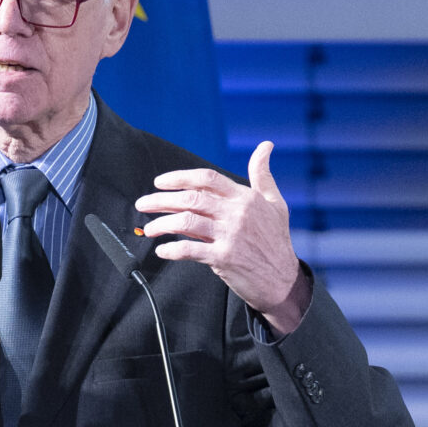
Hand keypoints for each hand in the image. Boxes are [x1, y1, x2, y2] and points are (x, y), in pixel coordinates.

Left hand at [136, 140, 311, 332]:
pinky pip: (190, 250)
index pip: (207, 178)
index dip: (179, 177)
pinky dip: (172, 250)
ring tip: (149, 228)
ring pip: (186, 222)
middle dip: (161, 200)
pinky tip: (162, 250)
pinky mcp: (224, 258)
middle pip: (191, 198)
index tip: (160, 182)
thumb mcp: (275, 203)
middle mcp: (237, 213)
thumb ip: (263, 174)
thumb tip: (265, 146)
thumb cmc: (277, 240)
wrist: (284, 280)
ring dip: (162, 224)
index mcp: (245, 197)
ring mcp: (230, 235)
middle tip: (143, 204)